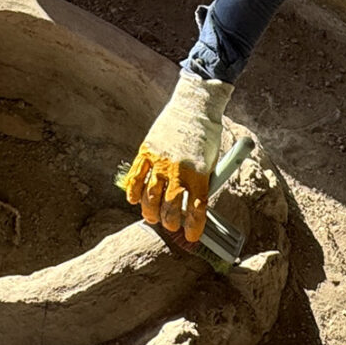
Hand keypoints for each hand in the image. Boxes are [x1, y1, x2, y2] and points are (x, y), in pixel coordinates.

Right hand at [123, 71, 231, 248]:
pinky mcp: (146, 152)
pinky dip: (133, 192)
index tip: (191, 237)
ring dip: (150, 212)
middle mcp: (179, 170)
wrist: (194, 107)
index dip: (193, 228)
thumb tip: (192, 208)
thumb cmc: (206, 136)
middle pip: (170, 207)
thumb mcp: (212, 162)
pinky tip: (134, 200)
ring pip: (150, 197)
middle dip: (170, 222)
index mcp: (200, 173)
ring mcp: (160, 161)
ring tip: (152, 217)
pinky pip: (136, 178)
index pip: (196, 209)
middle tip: (171, 226)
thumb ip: (201, 184)